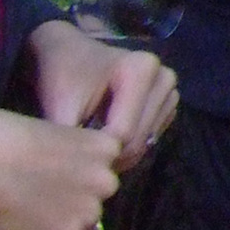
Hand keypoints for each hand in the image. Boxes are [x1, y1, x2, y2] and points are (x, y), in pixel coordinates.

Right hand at [0, 108, 121, 229]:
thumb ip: (71, 153)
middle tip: (40, 202)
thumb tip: (68, 177)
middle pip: (97, 201)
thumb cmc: (1, 135)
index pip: (105, 170)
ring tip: (31, 222)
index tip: (63, 183)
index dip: (82, 178)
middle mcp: (106, 180)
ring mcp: (88, 212)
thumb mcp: (53, 130)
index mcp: (106, 147)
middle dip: (75, 204)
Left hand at [28, 20, 177, 169]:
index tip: (71, 155)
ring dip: (120, 152)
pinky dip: (130, 144)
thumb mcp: (60, 105)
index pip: (123, 133)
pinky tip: (108, 136)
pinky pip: (152, 137)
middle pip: (139, 140)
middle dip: (109, 155)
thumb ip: (73, 140)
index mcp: (141, 70)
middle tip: (80, 158)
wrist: (70, 53)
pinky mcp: (168, 101)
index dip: (95, 151)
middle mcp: (164, 76)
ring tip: (92, 145)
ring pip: (147, 142)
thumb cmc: (62, 75)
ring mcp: (169, 89)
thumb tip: (79, 177)